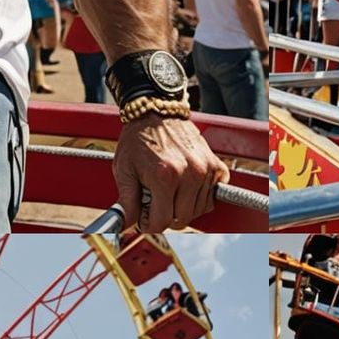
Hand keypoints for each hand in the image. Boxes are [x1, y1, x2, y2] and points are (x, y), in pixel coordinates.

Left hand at [113, 114, 227, 235]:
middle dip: (166, 216)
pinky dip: (200, 196)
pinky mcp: (215, 166)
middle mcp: (188, 173)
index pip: (161, 221)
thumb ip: (126, 202)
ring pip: (199, 210)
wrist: (156, 111)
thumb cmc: (138, 139)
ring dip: (183, 207)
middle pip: (182, 219)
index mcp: (164, 176)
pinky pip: (213, 196)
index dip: (149, 223)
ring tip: (169, 190)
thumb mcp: (124, 171)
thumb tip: (125, 226)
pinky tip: (186, 186)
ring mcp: (204, 169)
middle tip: (155, 200)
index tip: (144, 216)